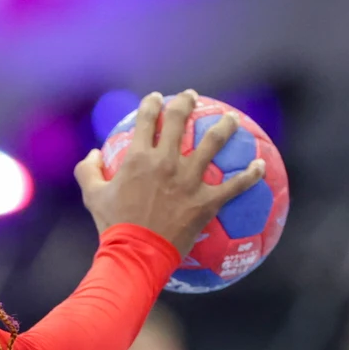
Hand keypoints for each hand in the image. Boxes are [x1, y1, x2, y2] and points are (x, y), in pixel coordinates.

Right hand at [74, 90, 267, 254]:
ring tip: (230, 119)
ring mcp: (189, 180)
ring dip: (224, 127)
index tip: (156, 98)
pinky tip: (260, 166)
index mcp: (139, 157)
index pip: (147, 119)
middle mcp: (166, 161)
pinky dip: (250, 175)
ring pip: (213, 143)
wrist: (137, 252)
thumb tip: (92, 154)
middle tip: (191, 96)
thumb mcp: (92, 196)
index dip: (152, 104)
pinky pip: (235, 185)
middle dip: (185, 102)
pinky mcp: (206, 200)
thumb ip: (88, 170)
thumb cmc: (113, 225)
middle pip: (179, 121)